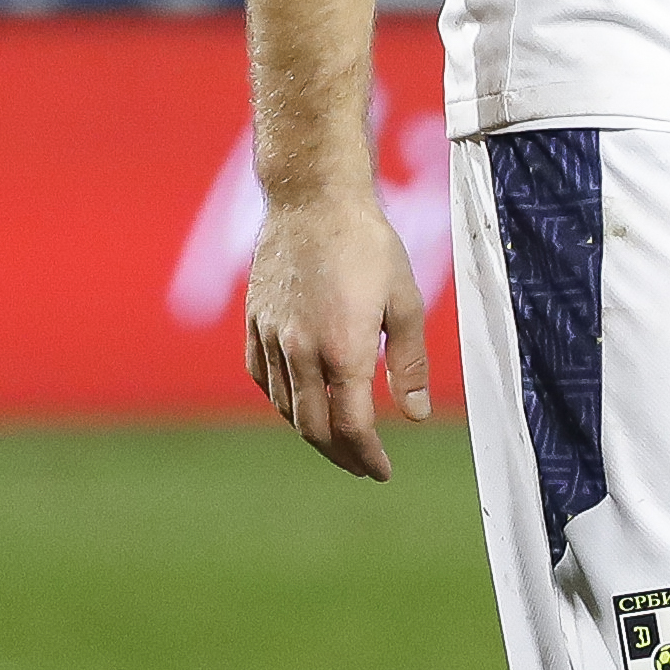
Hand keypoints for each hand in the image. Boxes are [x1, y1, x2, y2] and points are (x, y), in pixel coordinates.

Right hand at [242, 191, 429, 477]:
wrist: (313, 198)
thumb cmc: (368, 245)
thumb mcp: (405, 302)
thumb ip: (409, 364)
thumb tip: (415, 415)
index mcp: (344, 349)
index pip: (352, 428)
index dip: (367, 457)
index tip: (382, 471)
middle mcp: (301, 349)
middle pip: (313, 428)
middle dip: (340, 454)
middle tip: (360, 464)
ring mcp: (272, 335)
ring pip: (284, 406)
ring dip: (310, 431)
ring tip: (335, 437)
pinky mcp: (254, 320)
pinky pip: (261, 376)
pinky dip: (279, 399)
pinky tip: (297, 401)